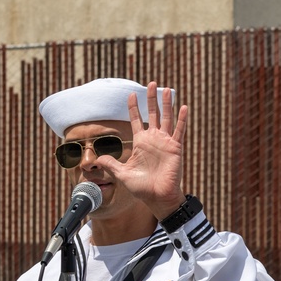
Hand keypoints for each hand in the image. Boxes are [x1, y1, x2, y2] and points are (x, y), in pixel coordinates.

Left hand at [96, 81, 188, 219]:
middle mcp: (154, 140)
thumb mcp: (122, 174)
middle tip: (151, 83)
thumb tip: (97, 158)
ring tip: (167, 89)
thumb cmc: (142, 188)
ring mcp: (166, 142)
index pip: (137, 120)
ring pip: (167, 118)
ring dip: (167, 104)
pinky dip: (182, 119)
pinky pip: (179, 131)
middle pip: (153, 114)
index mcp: (141, 143)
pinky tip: (184, 107)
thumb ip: (111, 164)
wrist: (158, 197)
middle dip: (151, 99)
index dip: (134, 108)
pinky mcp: (176, 148)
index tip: (131, 95)